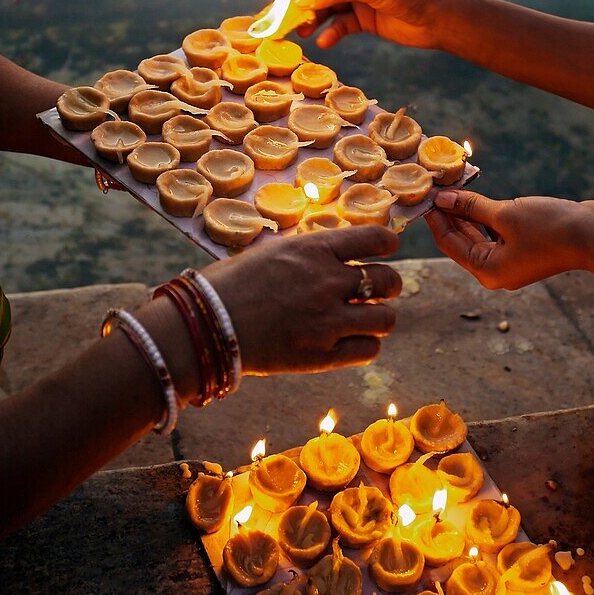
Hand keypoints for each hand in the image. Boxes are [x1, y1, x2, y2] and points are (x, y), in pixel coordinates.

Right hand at [203, 226, 402, 373]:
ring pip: (386, 319)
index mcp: (314, 250)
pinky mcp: (322, 356)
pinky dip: (364, 345)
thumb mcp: (269, 253)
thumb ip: (306, 254)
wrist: (204, 327)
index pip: (376, 239)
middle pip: (388, 279)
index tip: (388, 250)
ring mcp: (328, 321)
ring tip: (365, 319)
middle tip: (378, 291)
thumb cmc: (227, 286)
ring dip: (379, 318)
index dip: (388, 244)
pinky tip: (350, 341)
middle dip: (388, 285)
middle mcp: (327, 282)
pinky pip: (368, 350)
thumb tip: (332, 254)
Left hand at [425, 190, 593, 290]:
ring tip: (451, 186)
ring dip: (466, 212)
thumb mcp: (505, 213)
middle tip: (433, 187)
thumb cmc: (551, 228)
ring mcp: (512, 261)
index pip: (449, 242)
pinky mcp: (526, 248)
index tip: (423, 194)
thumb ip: (471, 206)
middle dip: (448, 213)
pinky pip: (496, 232)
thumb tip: (443, 198)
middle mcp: (496, 271)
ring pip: (478, 235)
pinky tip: (476, 196)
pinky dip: (485, 216)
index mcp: (487, 270)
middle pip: (461, 240)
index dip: (435, 216)